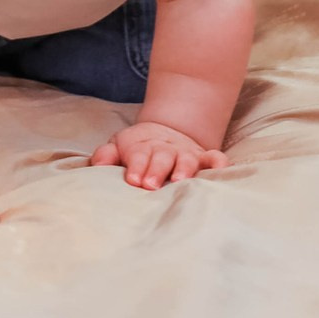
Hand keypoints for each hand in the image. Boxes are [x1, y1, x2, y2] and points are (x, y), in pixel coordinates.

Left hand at [90, 121, 224, 188]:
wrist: (162, 132)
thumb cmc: (136, 149)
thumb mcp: (119, 146)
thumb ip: (107, 154)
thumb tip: (97, 164)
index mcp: (142, 147)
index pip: (138, 155)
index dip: (136, 165)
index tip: (132, 179)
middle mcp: (165, 150)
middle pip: (162, 157)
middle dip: (157, 170)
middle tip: (150, 185)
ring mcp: (185, 153)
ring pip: (187, 158)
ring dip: (184, 169)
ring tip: (180, 181)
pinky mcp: (202, 158)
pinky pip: (214, 157)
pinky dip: (218, 162)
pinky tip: (221, 169)